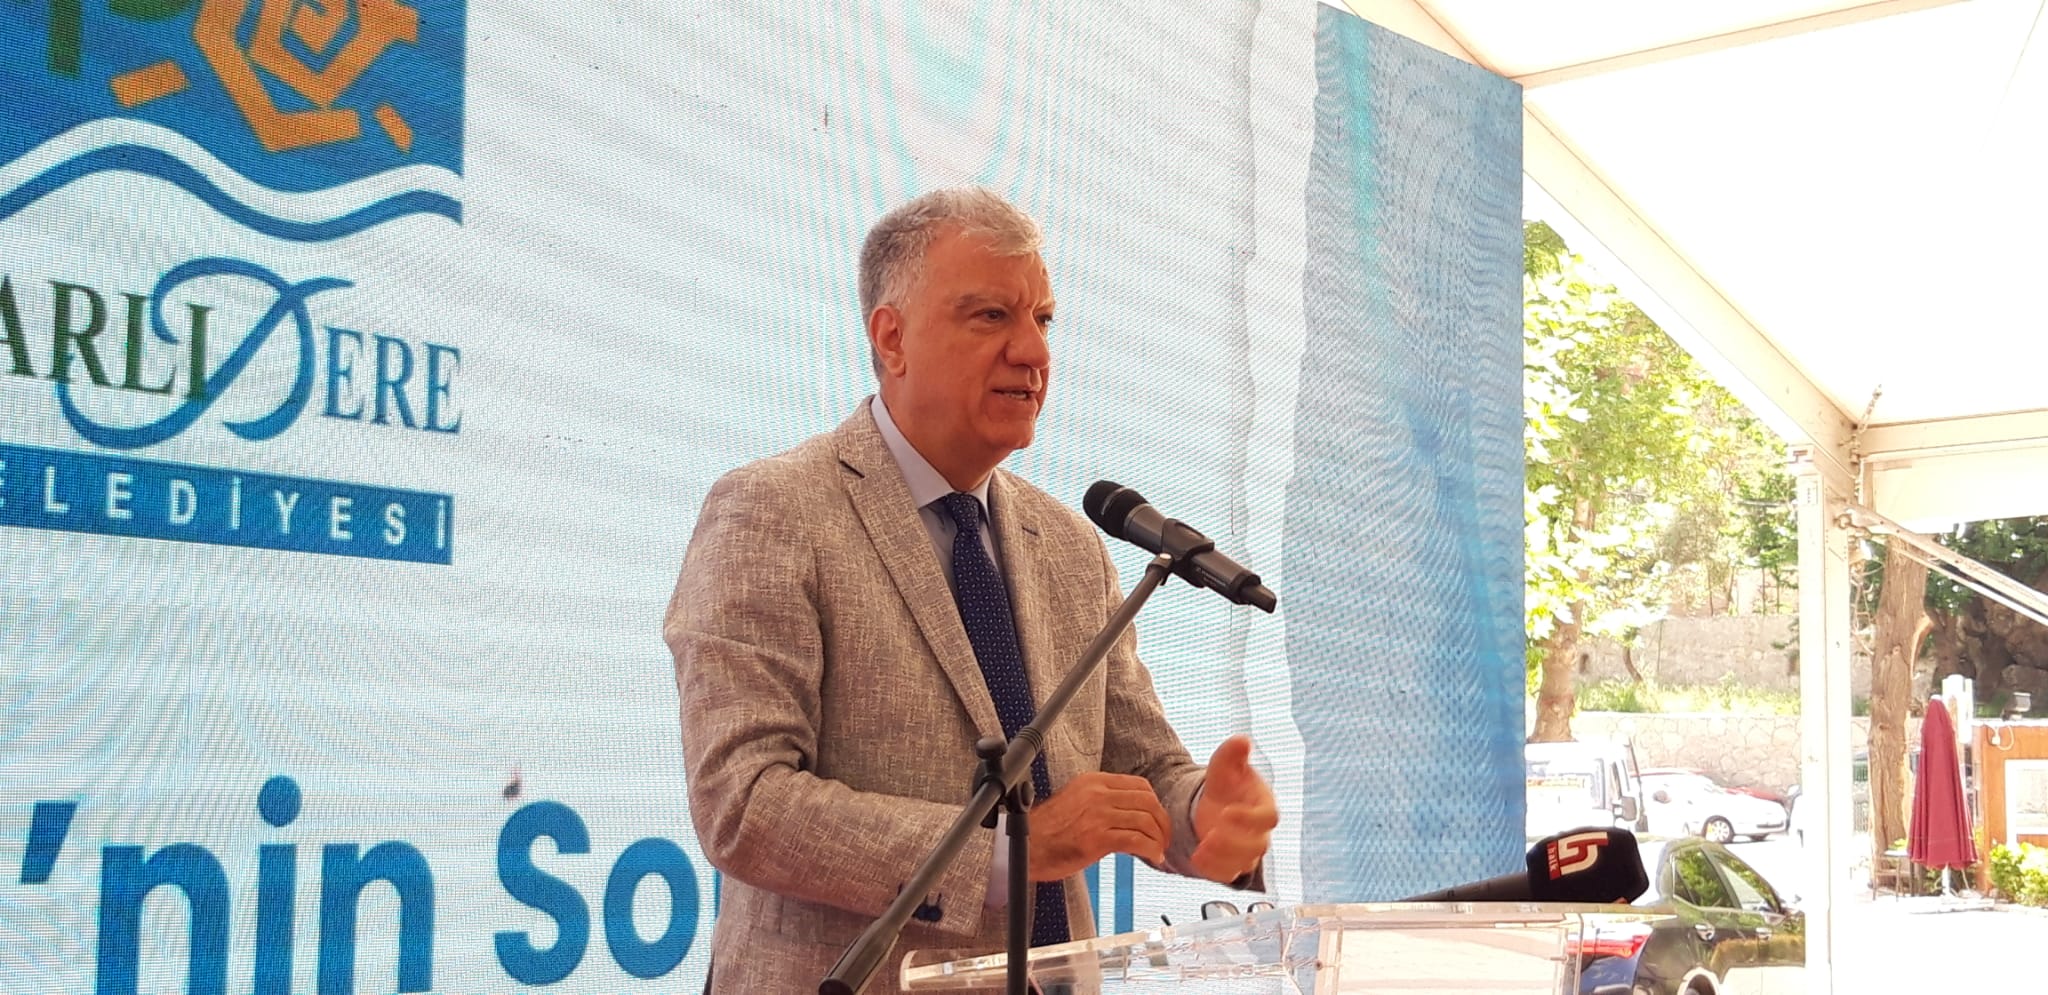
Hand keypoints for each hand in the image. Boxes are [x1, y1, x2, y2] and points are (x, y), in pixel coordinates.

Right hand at [1027, 772, 1171, 880]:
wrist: (1026, 847)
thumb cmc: (1047, 831)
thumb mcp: (1076, 802)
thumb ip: (1102, 802)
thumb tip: (1130, 815)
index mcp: (1093, 782)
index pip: (1140, 785)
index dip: (1155, 804)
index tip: (1157, 820)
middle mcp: (1097, 794)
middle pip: (1148, 802)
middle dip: (1162, 822)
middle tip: (1163, 838)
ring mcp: (1098, 815)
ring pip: (1145, 820)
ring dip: (1158, 838)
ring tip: (1158, 850)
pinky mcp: (1097, 838)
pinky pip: (1136, 840)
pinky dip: (1150, 849)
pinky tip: (1152, 857)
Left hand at [1191, 735, 1277, 883]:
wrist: (1215, 803)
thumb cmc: (1226, 783)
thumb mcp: (1225, 765)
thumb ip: (1232, 754)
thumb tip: (1241, 740)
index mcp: (1264, 805)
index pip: (1268, 817)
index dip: (1250, 818)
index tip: (1227, 812)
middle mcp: (1261, 831)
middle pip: (1257, 845)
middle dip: (1233, 843)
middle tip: (1210, 835)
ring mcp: (1248, 850)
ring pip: (1244, 863)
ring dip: (1223, 859)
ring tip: (1201, 850)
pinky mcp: (1233, 863)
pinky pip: (1229, 874)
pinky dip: (1214, 871)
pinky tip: (1197, 860)